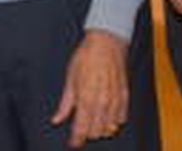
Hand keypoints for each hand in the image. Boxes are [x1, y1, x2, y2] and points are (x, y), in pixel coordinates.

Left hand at [50, 29, 128, 147]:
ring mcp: (115, 99)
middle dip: (87, 134)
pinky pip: (121, 118)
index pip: (81, 129)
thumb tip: (56, 119)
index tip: (73, 142)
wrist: (107, 41)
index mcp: (86, 99)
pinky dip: (114, 121)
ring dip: (101, 129)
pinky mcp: (124, 95)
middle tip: (81, 128)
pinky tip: (107, 115)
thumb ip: (65, 104)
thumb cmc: (87, 56)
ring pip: (109, 128)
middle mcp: (102, 102)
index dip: (76, 140)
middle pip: (96, 132)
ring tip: (94, 122)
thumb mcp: (70, 79)